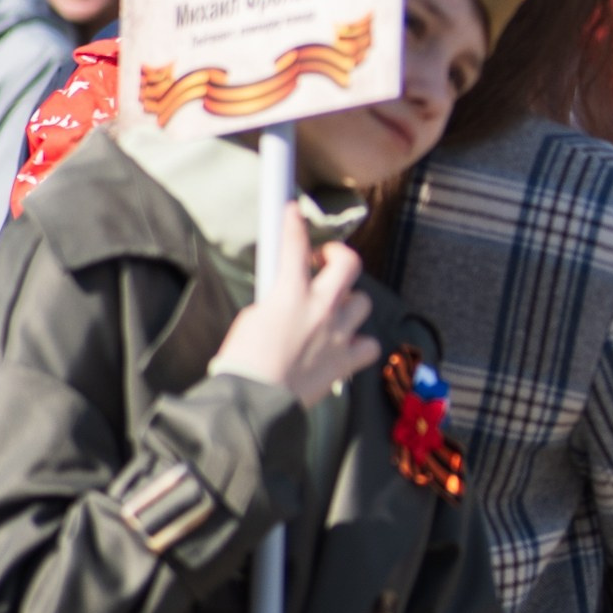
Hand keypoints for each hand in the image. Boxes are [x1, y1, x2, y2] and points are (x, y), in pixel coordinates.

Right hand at [211, 208, 378, 407]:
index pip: (295, 246)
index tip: (293, 212)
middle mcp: (321, 309)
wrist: (255, 401)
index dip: (294, 224)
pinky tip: (347, 344)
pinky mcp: (345, 362)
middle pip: (349, 265)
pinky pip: (369, 344)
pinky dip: (361, 342)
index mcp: (290, 294)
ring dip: (350, 303)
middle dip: (339, 256)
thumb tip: (287, 298)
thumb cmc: (243, 361)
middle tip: (325, 261)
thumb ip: (276, 300)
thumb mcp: (252, 317)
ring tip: (334, 310)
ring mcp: (338, 335)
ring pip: (363, 303)